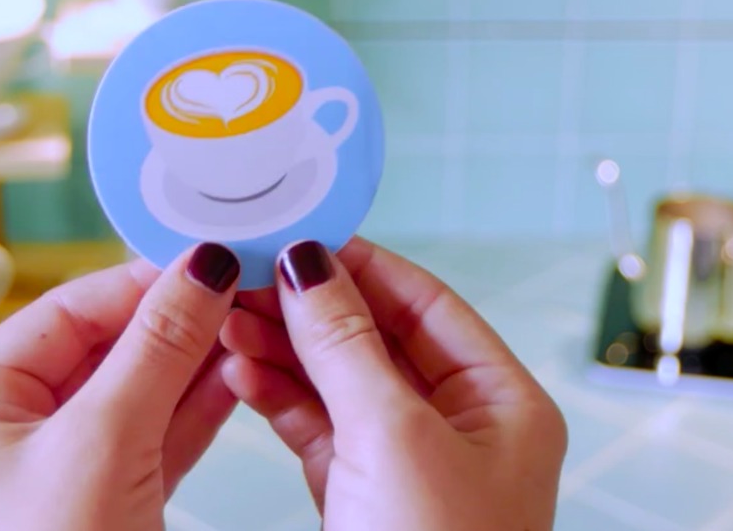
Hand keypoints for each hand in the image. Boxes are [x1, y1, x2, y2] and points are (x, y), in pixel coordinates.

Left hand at [0, 243, 242, 530]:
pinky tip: (241, 372)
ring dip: (197, 358)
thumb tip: (199, 269)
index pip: (67, 312)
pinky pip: (159, 434)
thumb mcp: (100, 444)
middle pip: (108, 347)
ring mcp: (66, 467)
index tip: (205, 256)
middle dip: (177, 320)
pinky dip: (202, 406)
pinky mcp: (111, 499)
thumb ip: (155, 350)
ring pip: (141, 390)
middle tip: (238, 282)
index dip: (139, 280)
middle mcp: (15, 429)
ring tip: (251, 318)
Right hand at [221, 238, 566, 530]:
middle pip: (377, 339)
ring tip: (231, 320)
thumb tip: (312, 264)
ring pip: (340, 383)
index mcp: (501, 403)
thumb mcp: (394, 439)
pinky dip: (278, 400)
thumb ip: (347, 346)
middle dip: (311, 308)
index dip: (362, 265)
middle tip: (249, 275)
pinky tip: (242, 372)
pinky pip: (318, 430)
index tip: (300, 235)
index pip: (426, 304)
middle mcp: (460, 427)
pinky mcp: (362, 496)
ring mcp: (408, 463)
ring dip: (285, 350)